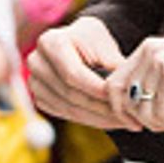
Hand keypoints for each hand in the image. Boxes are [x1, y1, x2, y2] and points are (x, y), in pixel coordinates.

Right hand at [28, 17, 141, 131]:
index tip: (119, 100)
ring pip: (70, 109)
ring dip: (99, 119)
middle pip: (70, 94)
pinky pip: (67, 115)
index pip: (73, 74)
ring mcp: (35, 83)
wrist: (77, 43)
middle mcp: (36, 62)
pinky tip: (110, 121)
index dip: (96, 89)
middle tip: (128, 117)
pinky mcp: (41, 99)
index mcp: (50, 42)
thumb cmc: (92, 40)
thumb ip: (111, 62)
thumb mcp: (103, 41)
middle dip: (102, 108)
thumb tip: (125, 87)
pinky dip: (91, 120)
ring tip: (124, 122)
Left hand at [105, 34, 163, 136]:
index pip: (113, 84)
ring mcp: (160, 61)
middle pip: (126, 101)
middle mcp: (149, 51)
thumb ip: (154, 84)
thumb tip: (134, 116)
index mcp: (146, 49)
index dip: (120, 111)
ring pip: (143, 111)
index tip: (137, 125)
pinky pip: (162, 112)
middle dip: (145, 122)